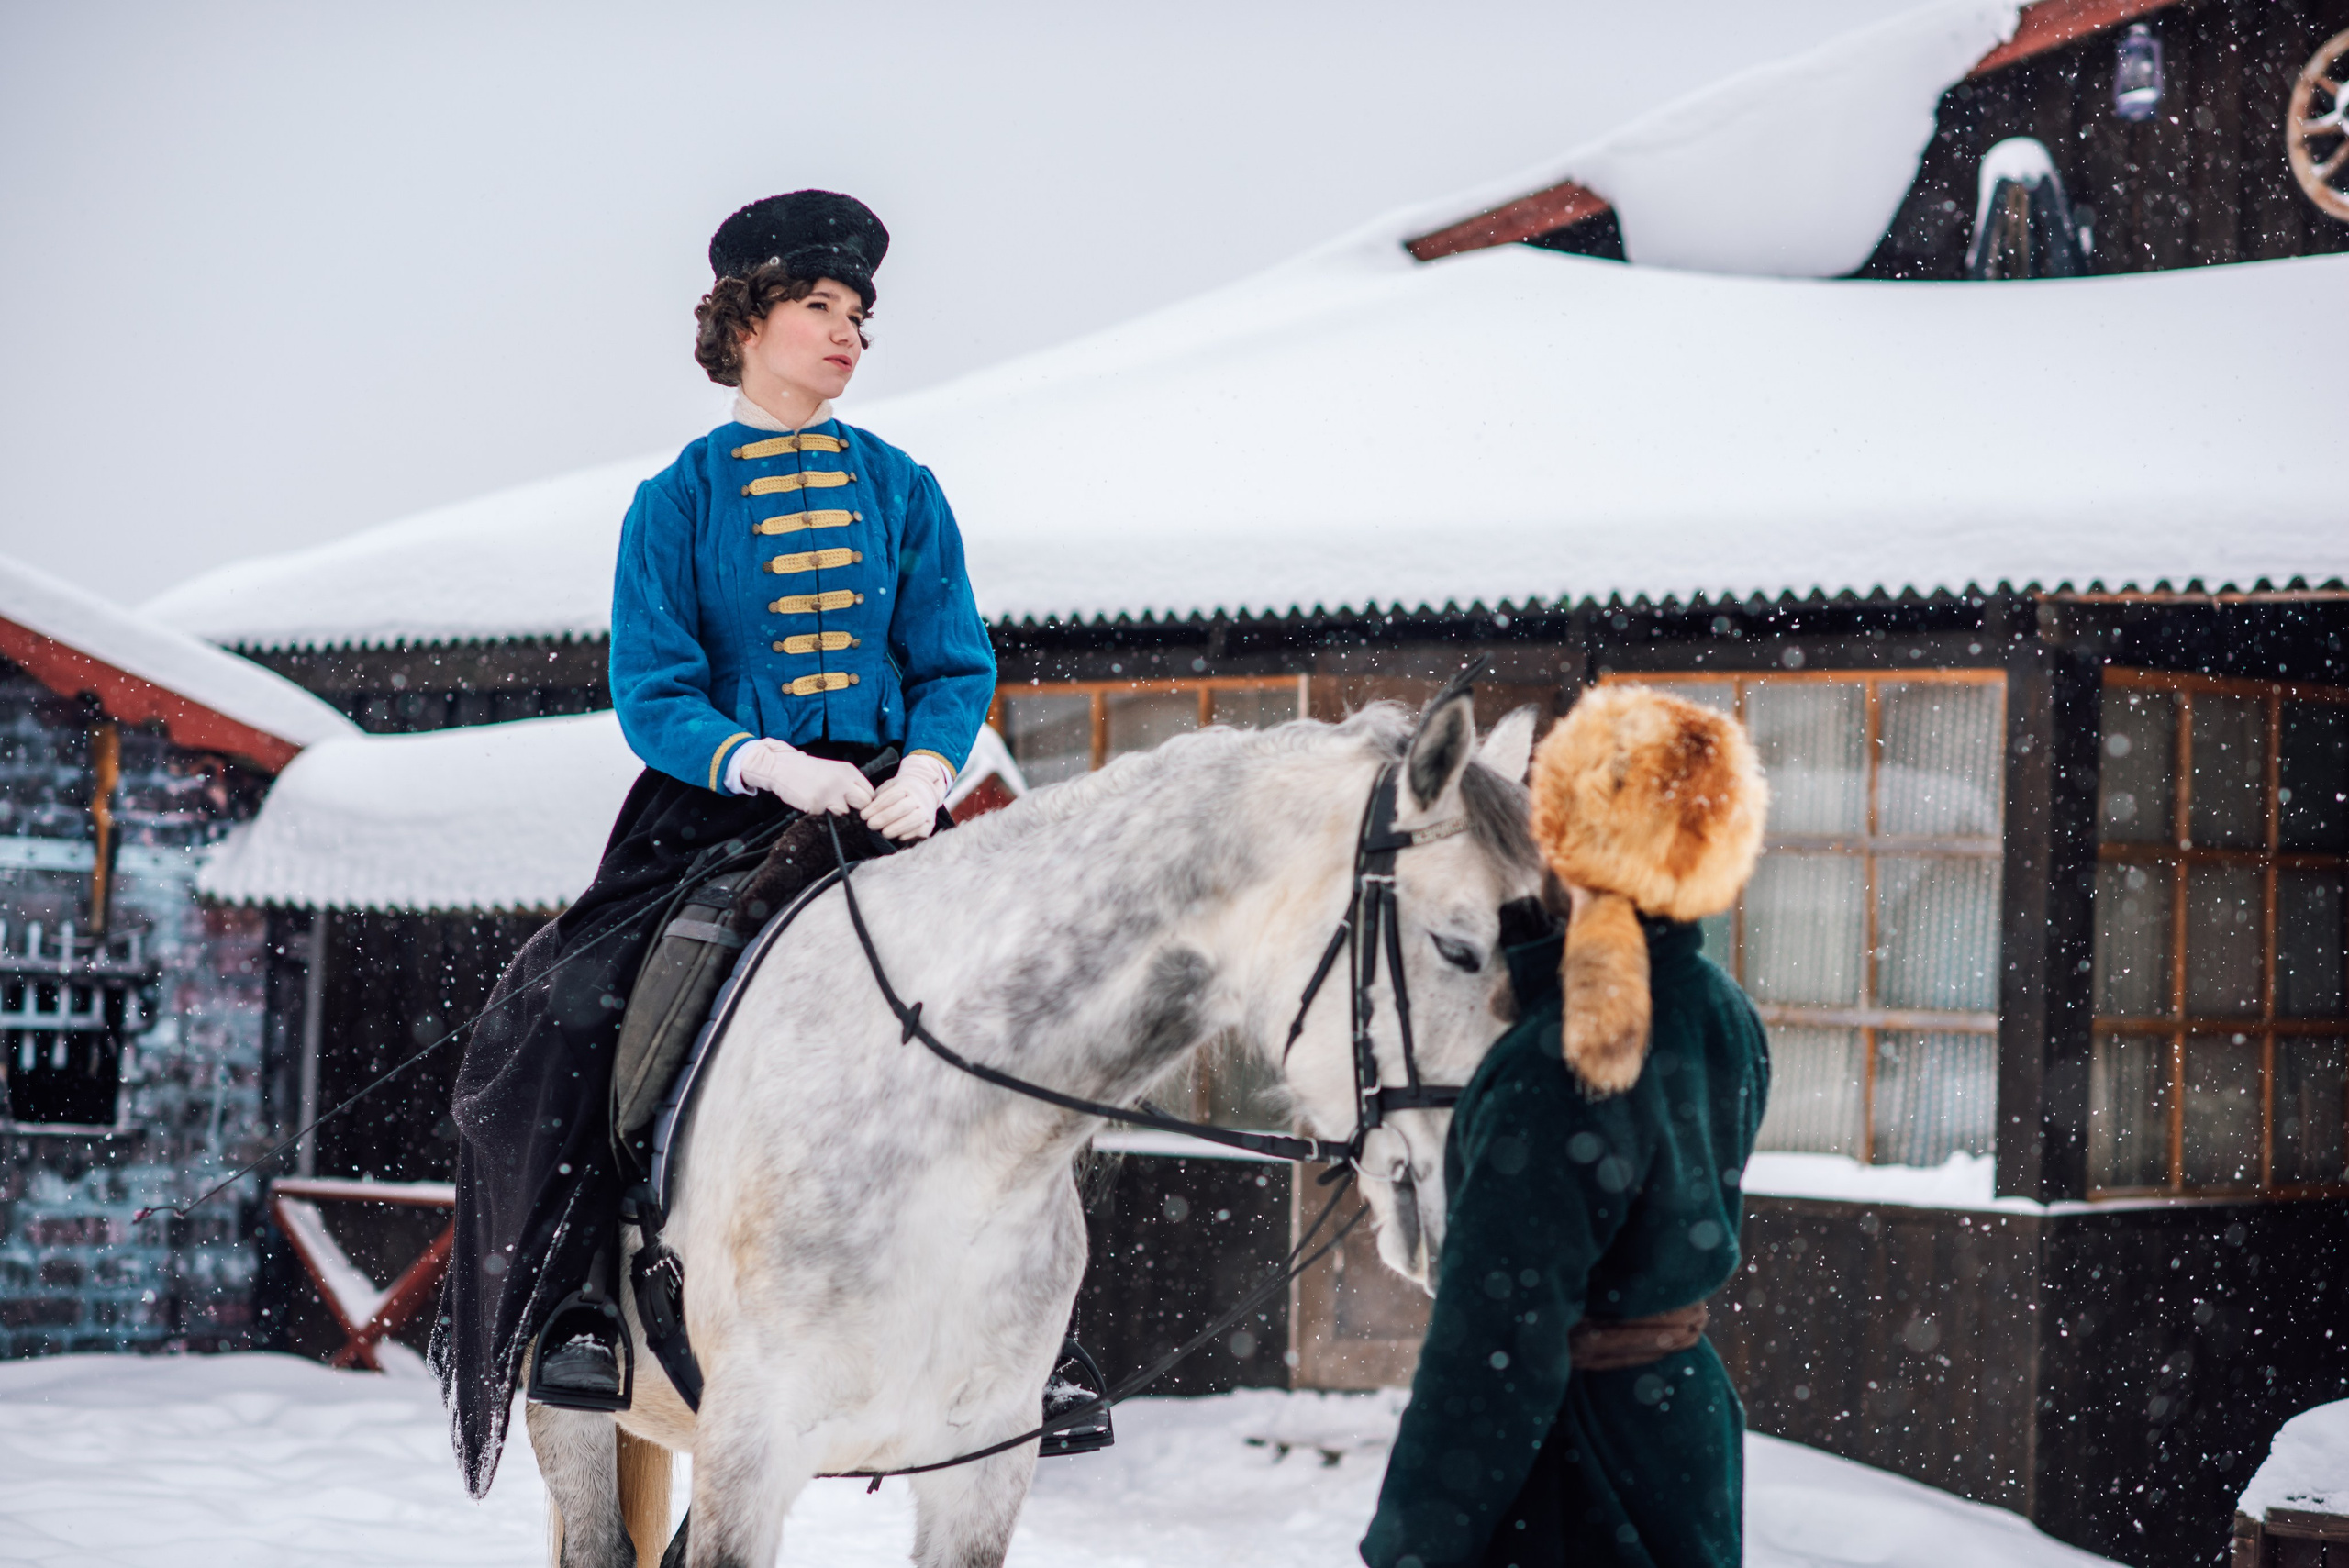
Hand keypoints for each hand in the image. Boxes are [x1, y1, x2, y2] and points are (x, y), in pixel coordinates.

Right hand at [731, 739, 874, 815]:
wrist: (782, 767)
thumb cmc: (808, 770)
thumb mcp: (834, 770)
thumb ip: (849, 782)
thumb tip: (863, 800)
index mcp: (848, 771)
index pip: (869, 792)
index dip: (864, 799)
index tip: (856, 802)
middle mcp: (842, 781)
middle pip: (863, 803)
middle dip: (855, 807)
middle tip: (842, 803)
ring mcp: (830, 793)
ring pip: (844, 811)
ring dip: (834, 809)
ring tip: (822, 797)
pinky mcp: (817, 804)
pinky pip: (823, 813)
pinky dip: (817, 809)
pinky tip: (810, 798)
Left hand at [861, 752, 956, 841]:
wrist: (926, 791)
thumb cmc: (901, 791)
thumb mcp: (890, 786)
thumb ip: (879, 796)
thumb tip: (865, 809)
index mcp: (906, 787)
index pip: (891, 796)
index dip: (876, 806)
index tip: (863, 815)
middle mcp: (918, 798)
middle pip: (903, 807)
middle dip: (885, 817)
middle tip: (870, 825)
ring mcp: (926, 811)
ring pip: (914, 819)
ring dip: (898, 827)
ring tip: (884, 833)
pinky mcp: (930, 824)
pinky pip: (922, 830)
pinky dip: (911, 834)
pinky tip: (900, 837)